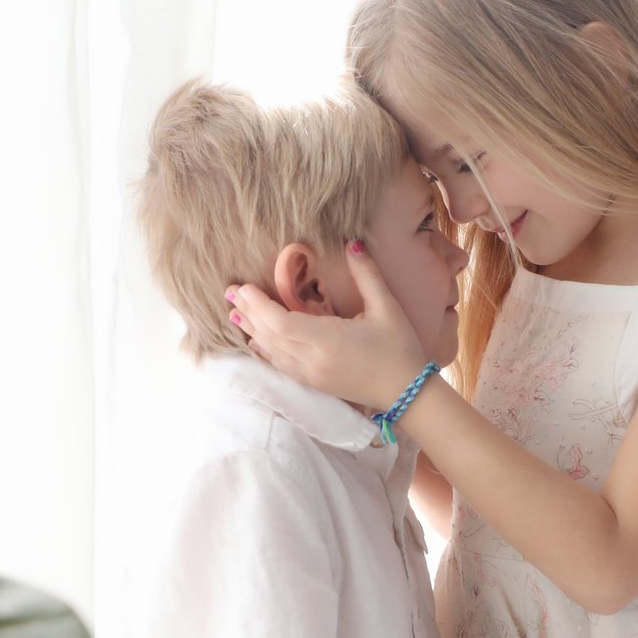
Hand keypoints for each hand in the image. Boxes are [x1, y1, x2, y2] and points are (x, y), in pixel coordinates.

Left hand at [229, 244, 430, 408]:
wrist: (407, 393)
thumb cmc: (400, 348)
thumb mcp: (386, 307)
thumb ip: (366, 275)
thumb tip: (351, 243)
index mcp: (329, 340)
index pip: (281, 323)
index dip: (259, 305)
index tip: (244, 287)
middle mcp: (313, 361)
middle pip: (270, 336)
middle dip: (249, 313)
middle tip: (230, 292)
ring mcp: (312, 376)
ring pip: (272, 352)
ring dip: (252, 331)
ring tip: (234, 313)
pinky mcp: (314, 384)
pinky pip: (281, 366)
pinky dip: (265, 351)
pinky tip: (254, 341)